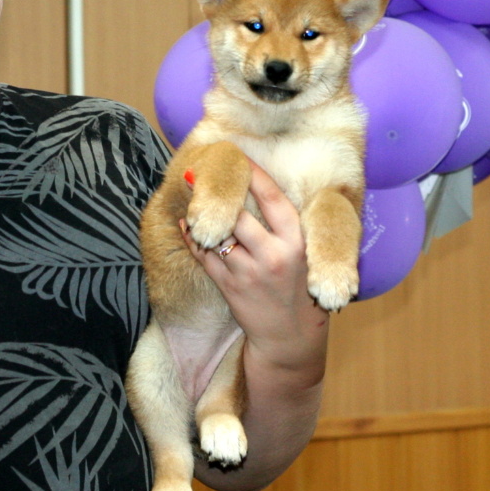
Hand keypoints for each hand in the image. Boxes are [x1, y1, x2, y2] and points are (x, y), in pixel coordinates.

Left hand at [182, 162, 328, 376]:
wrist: (291, 336)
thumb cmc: (297, 285)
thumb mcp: (303, 251)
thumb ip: (283, 223)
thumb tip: (255, 183)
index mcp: (297, 241)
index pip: (272, 197)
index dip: (252, 173)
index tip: (237, 154)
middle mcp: (275, 254)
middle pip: (239, 212)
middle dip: (218, 189)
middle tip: (200, 167)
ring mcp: (250, 272)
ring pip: (218, 232)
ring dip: (201, 211)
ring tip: (189, 190)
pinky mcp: (230, 287)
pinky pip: (204, 255)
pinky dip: (192, 237)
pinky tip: (186, 223)